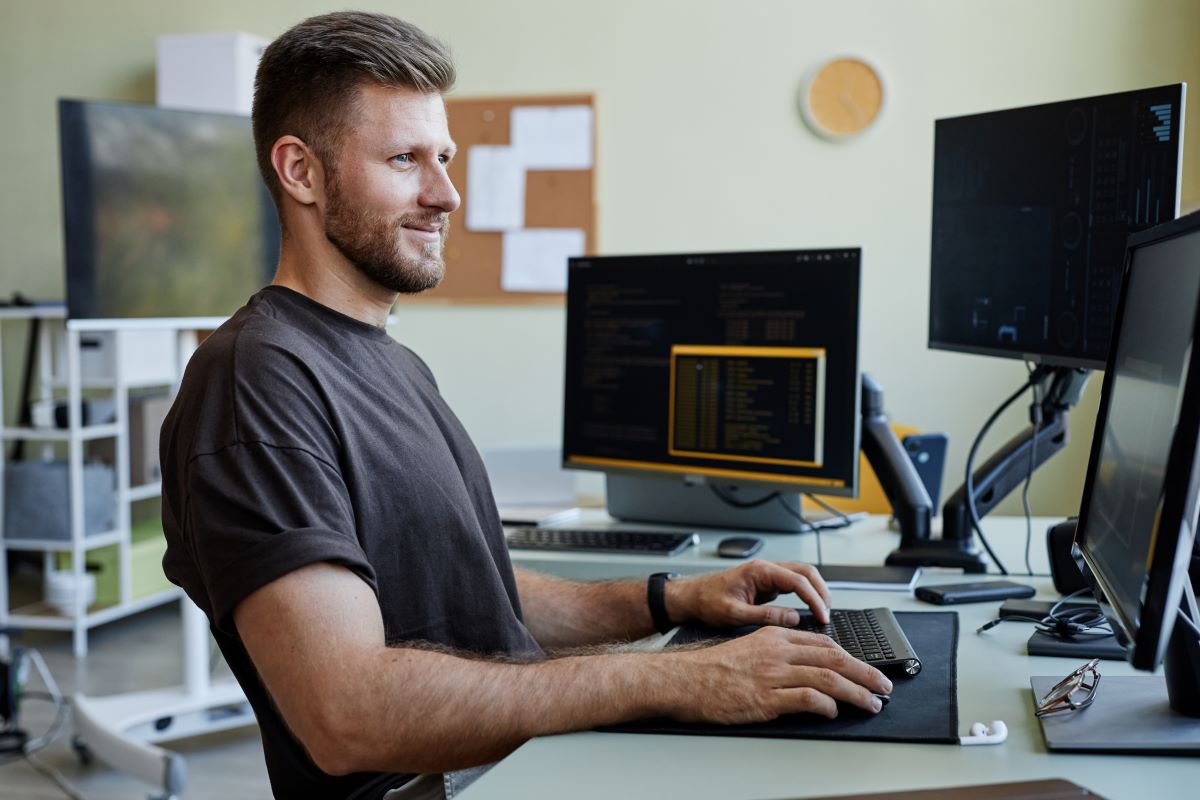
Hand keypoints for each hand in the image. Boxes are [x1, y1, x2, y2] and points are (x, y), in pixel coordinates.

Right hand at [666, 626, 892, 722]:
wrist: (683, 680)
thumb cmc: (712, 669)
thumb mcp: (749, 648)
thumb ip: (778, 653)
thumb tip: (808, 668)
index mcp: (775, 636)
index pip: (825, 643)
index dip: (852, 657)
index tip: (866, 669)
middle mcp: (777, 651)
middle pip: (834, 659)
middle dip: (865, 673)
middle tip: (884, 686)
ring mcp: (773, 675)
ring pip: (827, 679)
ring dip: (856, 693)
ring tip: (871, 704)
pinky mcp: (766, 699)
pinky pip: (807, 699)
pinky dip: (826, 706)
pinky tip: (834, 712)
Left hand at [667, 560, 830, 627]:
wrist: (692, 598)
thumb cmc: (707, 602)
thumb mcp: (734, 614)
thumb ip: (765, 616)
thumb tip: (793, 618)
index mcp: (759, 571)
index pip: (797, 580)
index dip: (814, 599)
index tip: (822, 616)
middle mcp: (766, 569)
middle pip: (806, 572)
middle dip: (821, 591)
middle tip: (827, 614)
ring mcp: (767, 575)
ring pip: (802, 576)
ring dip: (816, 591)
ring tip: (823, 611)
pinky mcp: (766, 584)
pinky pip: (793, 584)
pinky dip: (806, 594)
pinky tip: (810, 609)